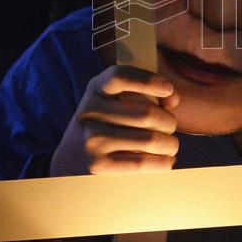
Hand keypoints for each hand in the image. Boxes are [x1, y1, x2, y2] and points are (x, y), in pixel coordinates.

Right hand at [50, 66, 179, 176]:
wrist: (69, 160)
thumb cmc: (105, 127)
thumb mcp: (114, 103)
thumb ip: (145, 95)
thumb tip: (172, 99)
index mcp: (96, 89)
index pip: (121, 76)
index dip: (148, 80)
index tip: (169, 89)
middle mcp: (90, 111)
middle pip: (147, 114)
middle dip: (169, 122)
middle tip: (169, 129)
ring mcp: (92, 139)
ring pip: (151, 139)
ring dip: (170, 144)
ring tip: (169, 146)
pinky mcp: (97, 165)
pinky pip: (143, 162)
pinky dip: (163, 162)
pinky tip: (165, 161)